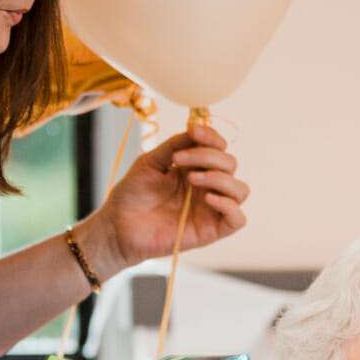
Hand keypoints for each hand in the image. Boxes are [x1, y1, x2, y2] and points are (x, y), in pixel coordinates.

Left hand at [80, 124, 247, 274]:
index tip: (193, 132)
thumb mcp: (150, 161)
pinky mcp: (211, 231)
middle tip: (179, 160)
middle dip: (209, 156)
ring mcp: (211, 209)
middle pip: (231, 164)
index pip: (219, 148)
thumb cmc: (132, 195)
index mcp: (195, 168)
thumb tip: (196, 128)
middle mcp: (207, 187)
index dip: (212, 137)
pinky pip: (238, 219)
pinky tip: (207, 199)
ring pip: (241, 189)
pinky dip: (228, 205)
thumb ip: (174, 145)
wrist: (118, 226)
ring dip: (220, 178)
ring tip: (191, 179)